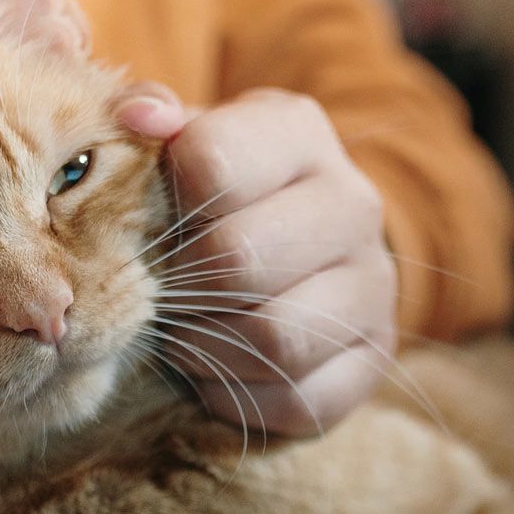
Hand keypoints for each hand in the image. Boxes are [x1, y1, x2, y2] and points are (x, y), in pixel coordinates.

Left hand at [116, 84, 396, 435]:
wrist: (300, 247)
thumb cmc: (214, 194)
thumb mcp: (184, 142)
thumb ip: (149, 117)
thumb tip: (137, 113)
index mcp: (298, 133)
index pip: (212, 165)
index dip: (160, 207)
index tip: (147, 226)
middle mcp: (353, 203)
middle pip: (240, 260)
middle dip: (178, 289)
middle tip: (155, 294)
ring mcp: (375, 284)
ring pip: (274, 338)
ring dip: (205, 349)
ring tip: (183, 335)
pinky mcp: (376, 358)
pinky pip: (298, 399)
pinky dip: (239, 396)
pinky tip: (219, 371)